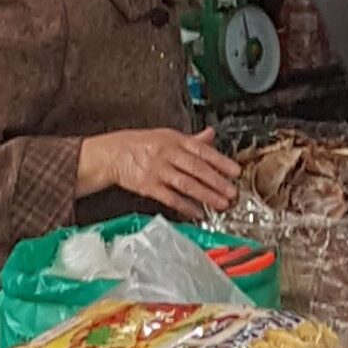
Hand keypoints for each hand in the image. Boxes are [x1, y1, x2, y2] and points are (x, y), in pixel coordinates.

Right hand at [79, 127, 239, 219]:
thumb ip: (192, 139)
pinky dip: (185, 206)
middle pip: (196, 169)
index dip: (221, 161)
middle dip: (217, 182)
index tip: (236, 171)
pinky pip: (170, 198)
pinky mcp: (148, 186)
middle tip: (233, 192)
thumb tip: (212, 134)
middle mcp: (167, 154)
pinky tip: (198, 212)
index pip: (202, 151)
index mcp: (175, 140)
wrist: (112, 154)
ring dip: (206, 195)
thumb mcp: (167, 136)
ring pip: (186, 184)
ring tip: (221, 204)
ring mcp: (157, 170)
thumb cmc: (142, 144)